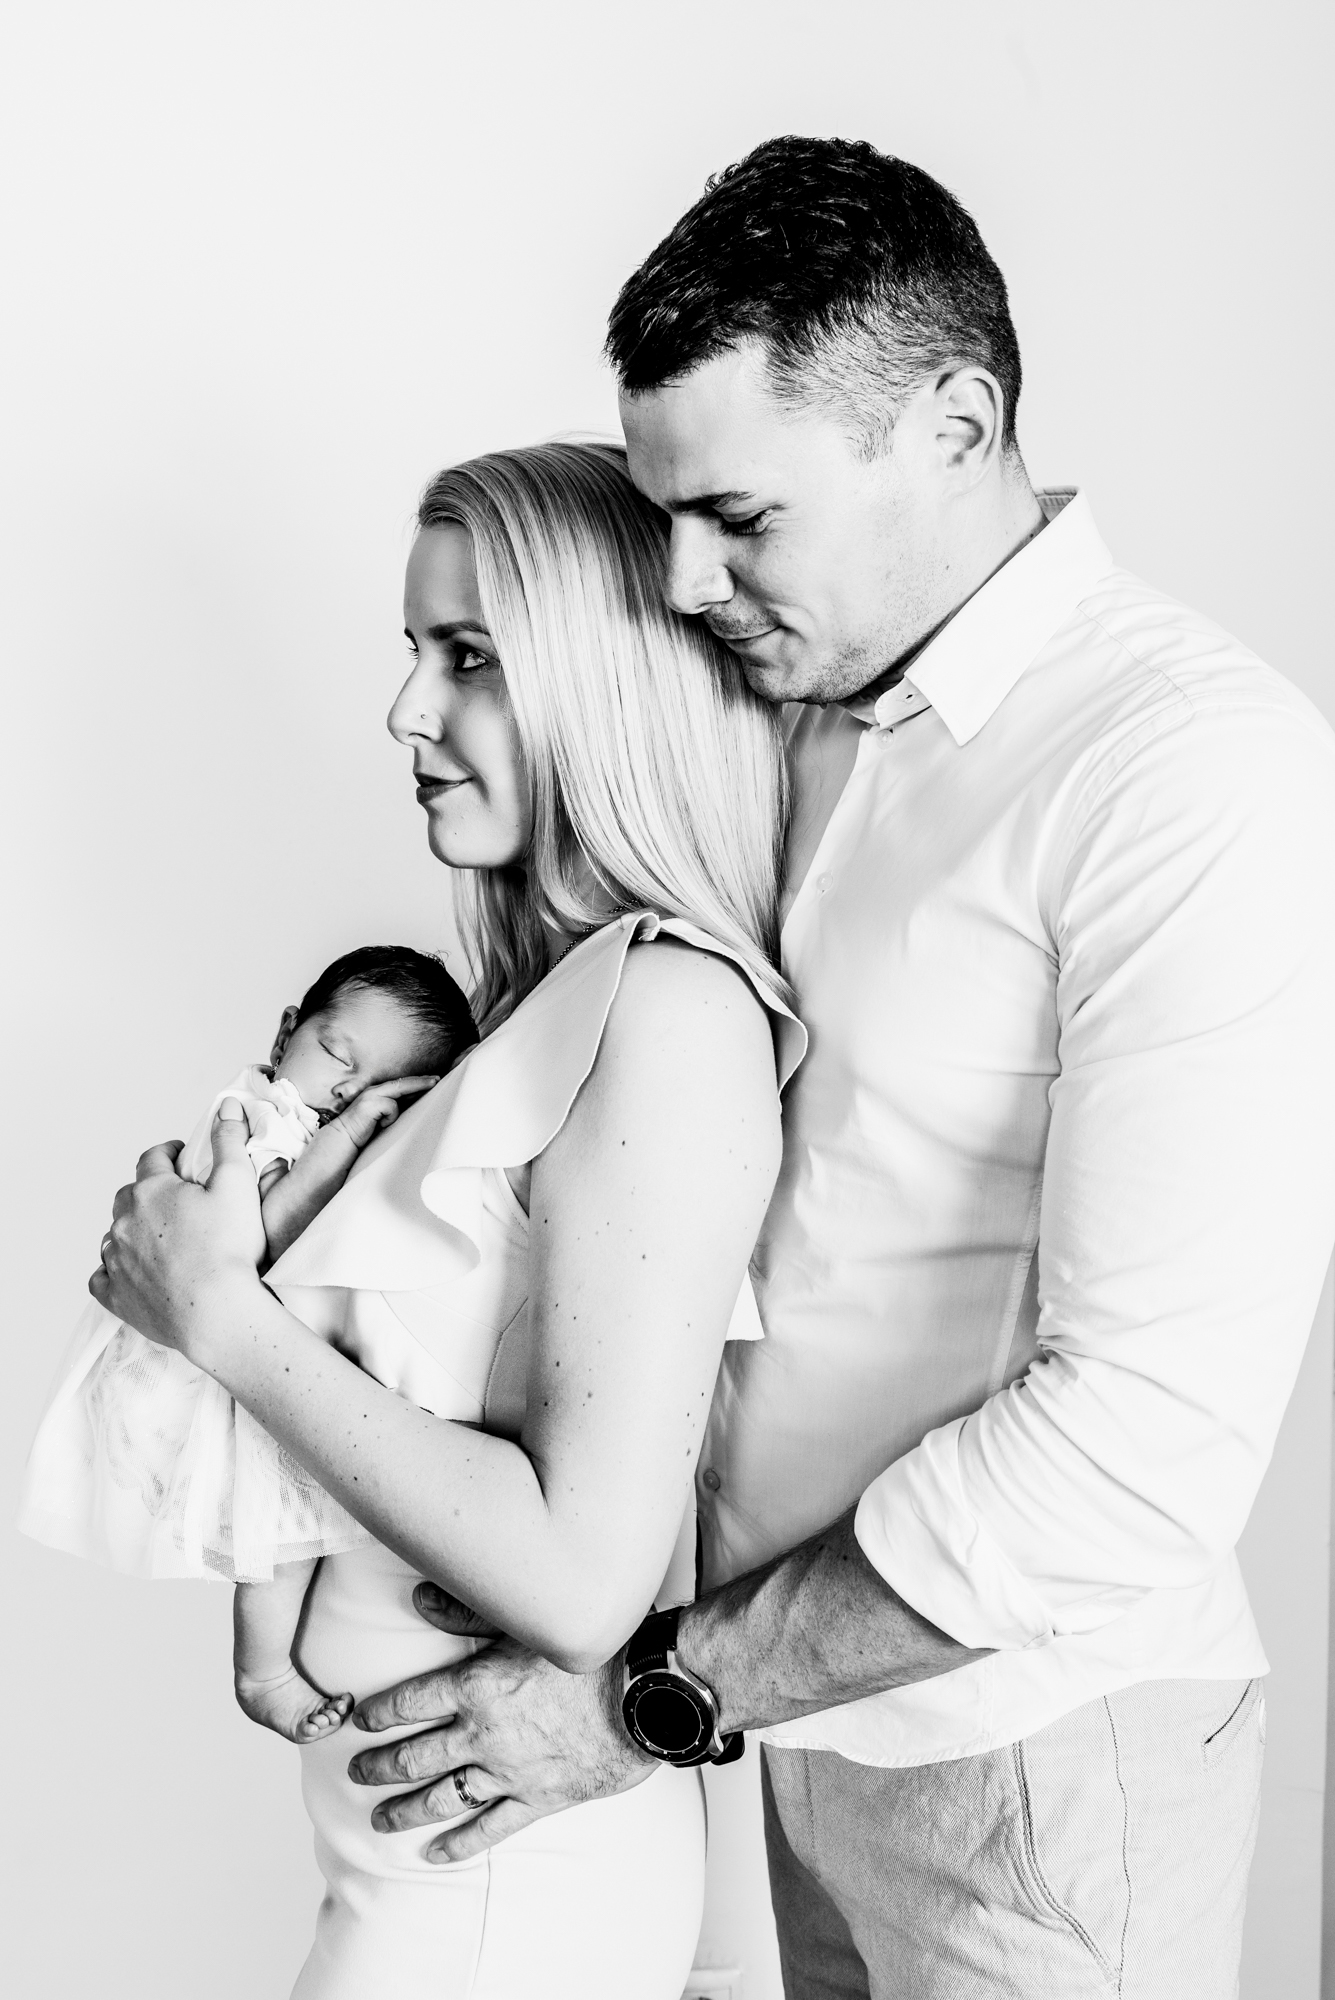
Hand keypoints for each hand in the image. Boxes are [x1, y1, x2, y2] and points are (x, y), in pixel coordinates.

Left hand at [90, 1101, 264, 1360]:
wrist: (217, 1313)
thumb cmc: (229, 1250)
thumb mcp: (238, 1184)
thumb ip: (229, 1141)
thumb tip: (227, 1107)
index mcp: (151, 1190)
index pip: (152, 1158)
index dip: (168, 1154)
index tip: (180, 1158)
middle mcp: (124, 1222)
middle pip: (129, 1196)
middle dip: (149, 1193)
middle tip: (177, 1202)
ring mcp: (115, 1260)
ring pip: (114, 1235)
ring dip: (131, 1231)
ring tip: (161, 1239)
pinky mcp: (114, 1295)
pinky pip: (102, 1277)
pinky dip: (114, 1272)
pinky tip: (134, 1273)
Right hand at [329, 1074, 438, 1152]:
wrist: (343, 1138)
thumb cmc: (363, 1131)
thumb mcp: (382, 1117)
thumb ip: (394, 1110)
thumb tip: (414, 1105)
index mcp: (378, 1093)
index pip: (401, 1085)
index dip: (417, 1083)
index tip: (433, 1081)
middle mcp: (375, 1090)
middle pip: (403, 1083)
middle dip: (422, 1081)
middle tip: (437, 1080)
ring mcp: (372, 1095)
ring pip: (400, 1090)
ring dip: (410, 1095)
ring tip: (417, 1096)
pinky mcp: (370, 1103)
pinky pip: (392, 1107)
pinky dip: (389, 1118)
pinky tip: (379, 1125)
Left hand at [345, 1584, 656, 1862]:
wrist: (646, 1694)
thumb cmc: (590, 1650)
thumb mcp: (523, 1620)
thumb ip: (465, 1611)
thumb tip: (418, 1597)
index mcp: (475, 1685)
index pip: (408, 1702)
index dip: (376, 1713)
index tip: (357, 1722)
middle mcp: (482, 1733)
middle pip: (415, 1754)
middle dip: (379, 1766)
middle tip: (356, 1772)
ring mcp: (508, 1772)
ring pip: (442, 1796)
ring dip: (405, 1809)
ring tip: (380, 1819)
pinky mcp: (537, 1800)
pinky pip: (489, 1829)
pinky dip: (459, 1844)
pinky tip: (435, 1853)